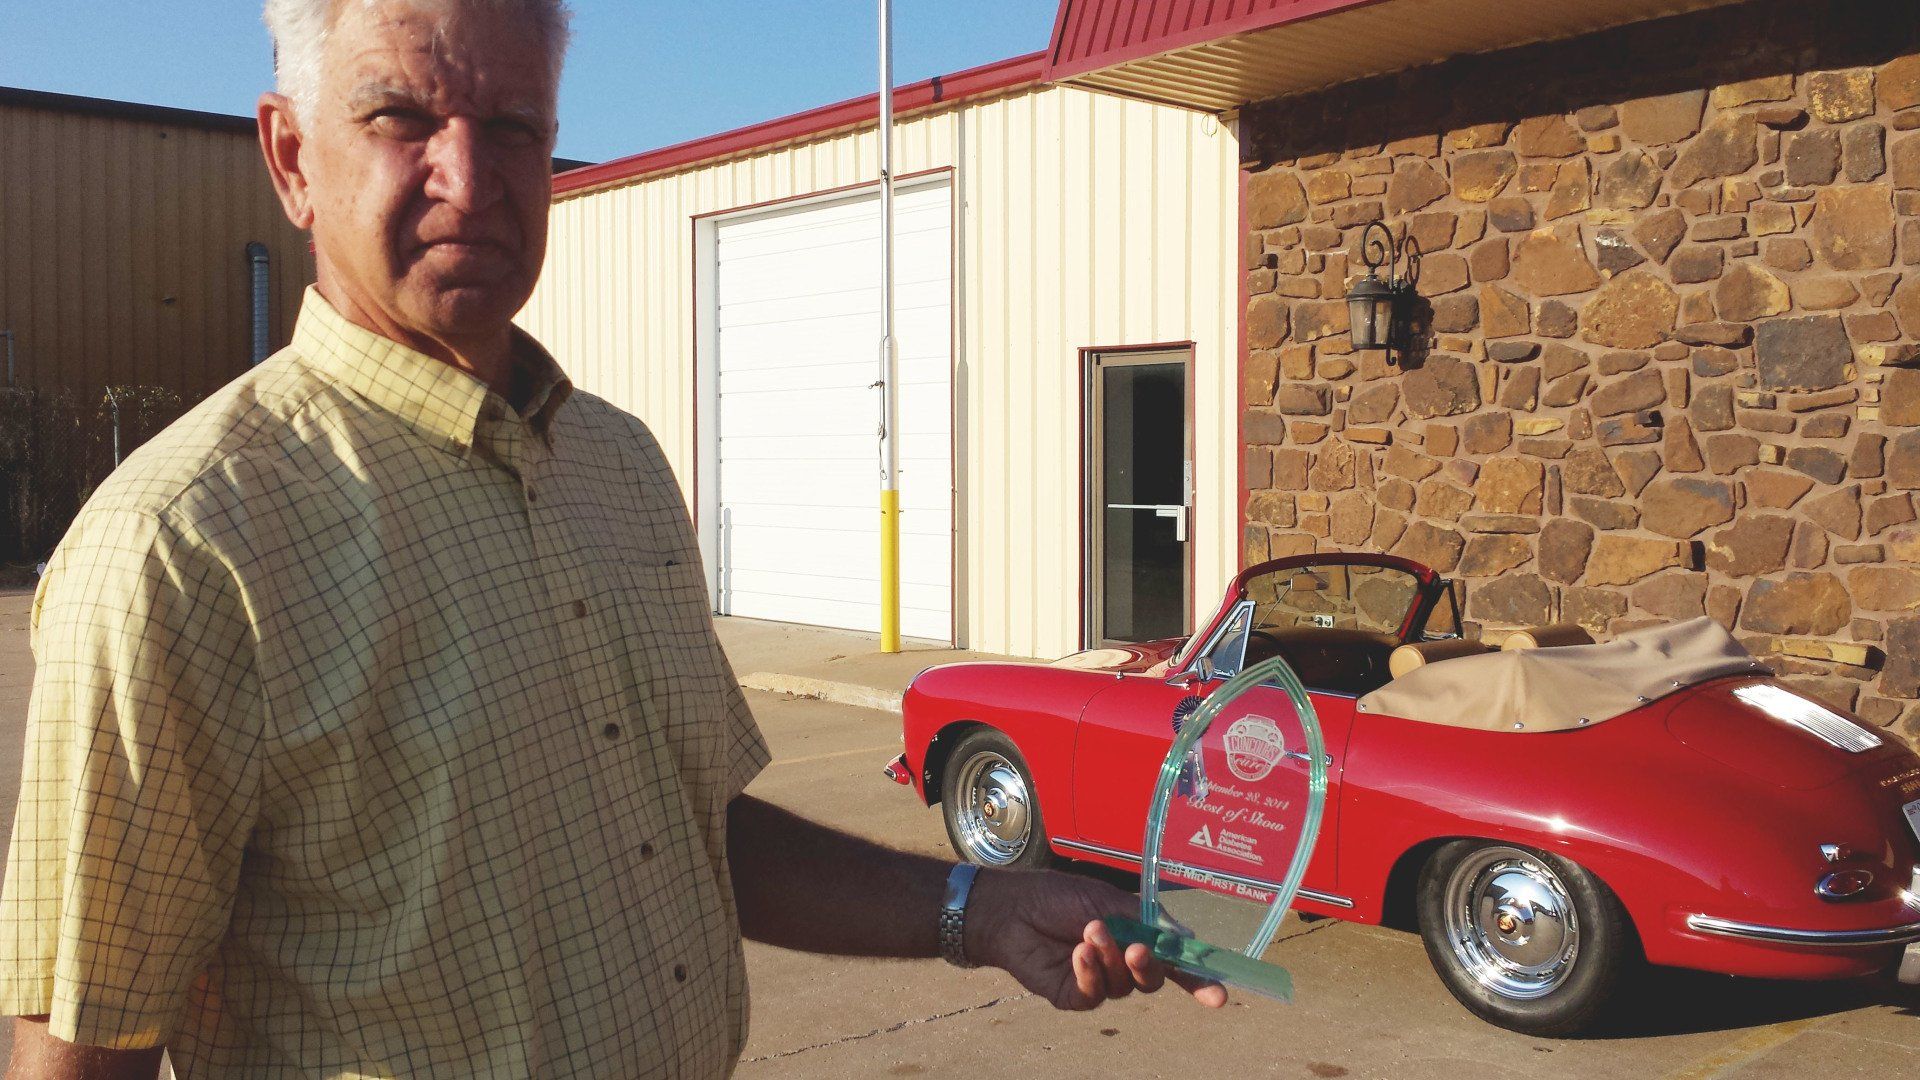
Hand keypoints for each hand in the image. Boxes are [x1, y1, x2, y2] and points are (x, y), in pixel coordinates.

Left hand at [962, 868, 1228, 1010]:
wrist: (1011, 907)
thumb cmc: (1058, 896)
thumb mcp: (1110, 900)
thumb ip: (1147, 921)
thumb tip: (1188, 940)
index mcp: (1135, 937)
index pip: (1173, 962)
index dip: (1197, 979)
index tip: (1219, 995)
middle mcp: (1120, 963)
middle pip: (1152, 979)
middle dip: (1150, 965)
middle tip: (1138, 949)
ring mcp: (1097, 982)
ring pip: (1123, 986)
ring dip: (1110, 957)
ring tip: (1090, 931)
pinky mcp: (1073, 996)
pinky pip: (1093, 994)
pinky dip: (1090, 971)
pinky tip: (1079, 951)